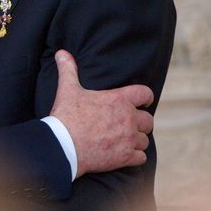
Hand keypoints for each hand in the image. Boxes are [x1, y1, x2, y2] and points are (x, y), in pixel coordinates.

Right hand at [49, 50, 153, 177]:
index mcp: (119, 100)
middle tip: (129, 125)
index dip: (146, 98)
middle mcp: (129, 118)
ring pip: (144, 140)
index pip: (145, 94)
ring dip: (137, 140)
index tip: (143, 102)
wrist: (64, 146)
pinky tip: (124, 155)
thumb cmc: (67, 116)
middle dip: (140, 122)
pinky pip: (141, 157)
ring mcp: (129, 139)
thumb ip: (68, 70)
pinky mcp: (125, 157)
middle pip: (148, 120)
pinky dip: (135, 157)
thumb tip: (61, 53)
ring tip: (125, 141)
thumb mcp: (68, 90)